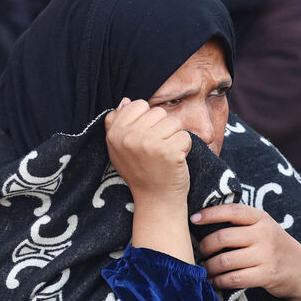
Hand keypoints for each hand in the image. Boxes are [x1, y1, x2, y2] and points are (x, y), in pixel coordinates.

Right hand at [106, 98, 194, 260]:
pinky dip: (185, 148)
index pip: (138, 105)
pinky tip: (175, 161)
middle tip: (156, 151)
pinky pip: (185, 136)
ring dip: (175, 138)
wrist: (155, 200)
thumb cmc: (140, 172)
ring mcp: (149, 143)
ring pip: (173, 122)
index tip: (145, 140)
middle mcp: (129, 136)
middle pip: (158, 112)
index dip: (148, 121)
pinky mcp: (168, 151)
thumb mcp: (119, 149)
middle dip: (163, 129)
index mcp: (115, 133)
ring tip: (166, 155)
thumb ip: (118, 123)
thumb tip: (126, 100)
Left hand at [191, 204, 300, 300]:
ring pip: (225, 261)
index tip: (193, 218)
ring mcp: (266, 255)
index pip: (232, 211)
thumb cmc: (273, 245)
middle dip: (205, 247)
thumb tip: (203, 221)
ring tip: (205, 268)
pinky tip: (213, 281)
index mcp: (261, 218)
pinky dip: (218, 281)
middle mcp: (264, 234)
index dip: (210, 214)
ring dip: (209, 267)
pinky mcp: (266, 275)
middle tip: (200, 252)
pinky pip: (233, 279)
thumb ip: (242, 223)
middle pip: (223, 238)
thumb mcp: (264, 226)